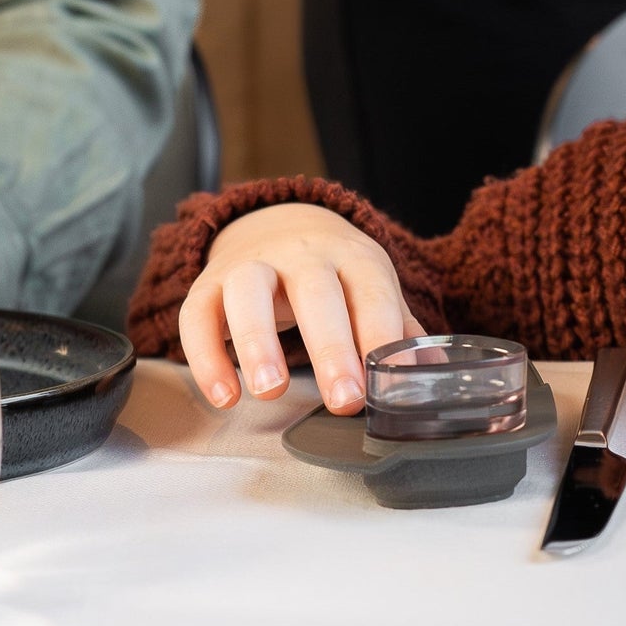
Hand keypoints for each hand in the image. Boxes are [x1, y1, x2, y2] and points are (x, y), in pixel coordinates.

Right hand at [178, 202, 416, 413]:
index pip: (372, 292)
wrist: (275, 225)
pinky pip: (197, 315)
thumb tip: (428, 375)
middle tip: (344, 400)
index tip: (389, 384)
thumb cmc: (333, 274)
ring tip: (271, 391)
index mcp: (352, 255)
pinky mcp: (208, 283)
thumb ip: (397, 331)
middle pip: (316, 292)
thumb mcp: (370, 288)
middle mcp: (301, 253)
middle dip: (332, 348)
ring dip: (258, 342)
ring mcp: (251, 264)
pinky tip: (225, 396)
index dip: (382, 337)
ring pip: (249, 293)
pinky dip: (206, 356)